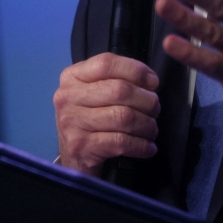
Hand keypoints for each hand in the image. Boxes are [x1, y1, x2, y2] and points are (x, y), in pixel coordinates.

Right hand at [53, 52, 160, 175]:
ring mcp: (72, 123)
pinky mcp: (81, 147)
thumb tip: (150, 81)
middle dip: (146, 101)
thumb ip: (117, 80)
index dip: (136, 70)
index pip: (107, 63)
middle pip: (119, 90)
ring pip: (123, 117)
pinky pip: (121, 142)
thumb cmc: (90, 119)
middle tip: (155, 110)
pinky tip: (148, 147)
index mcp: (72, 77)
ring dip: (147, 124)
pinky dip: (141, 145)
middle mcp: (67, 97)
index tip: (153, 82)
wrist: (73, 159)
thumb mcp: (95, 93)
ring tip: (152, 129)